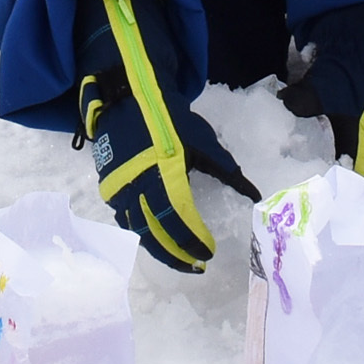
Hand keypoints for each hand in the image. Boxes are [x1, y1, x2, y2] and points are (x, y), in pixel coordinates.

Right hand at [76, 0, 251, 273]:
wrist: (124, 96)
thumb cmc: (168, 118)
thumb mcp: (203, 141)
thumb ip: (227, 172)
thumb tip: (254, 195)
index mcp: (164, 173)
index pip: (181, 220)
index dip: (195, 241)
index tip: (209, 253)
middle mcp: (138, 186)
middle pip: (157, 235)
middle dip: (178, 256)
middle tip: (196, 266)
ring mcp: (119, 189)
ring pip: (138, 232)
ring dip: (159, 250)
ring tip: (179, 259)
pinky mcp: (108, 188)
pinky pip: (125, 220)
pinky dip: (142, 234)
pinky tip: (155, 240)